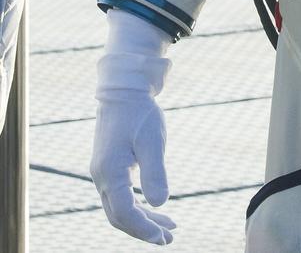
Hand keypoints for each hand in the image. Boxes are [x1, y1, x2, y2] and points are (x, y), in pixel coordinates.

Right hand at [90, 12, 175, 243]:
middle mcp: (101, 178)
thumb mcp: (152, 141)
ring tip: (169, 229)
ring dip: (143, 220)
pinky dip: (139, 205)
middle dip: (143, 230)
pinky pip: (122, 196)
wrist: (123, 92)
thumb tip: (161, 202)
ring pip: (120, 208)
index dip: (143, 229)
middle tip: (169, 239)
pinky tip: (157, 207)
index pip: (124, 213)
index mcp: (109, 173)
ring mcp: (103, 174)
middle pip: (119, 217)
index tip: (163, 237)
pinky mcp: (110, 168)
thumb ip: (155, 172)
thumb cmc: (139, 114)